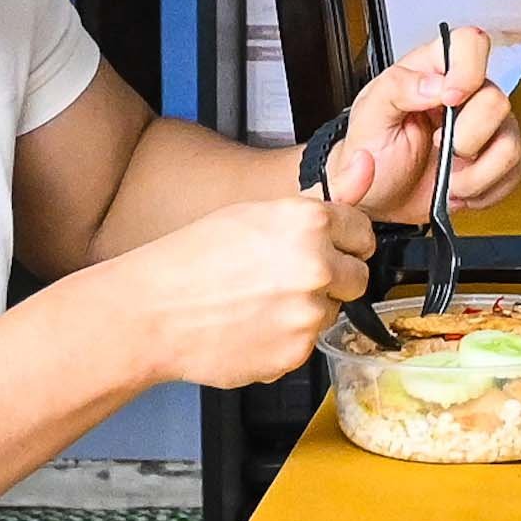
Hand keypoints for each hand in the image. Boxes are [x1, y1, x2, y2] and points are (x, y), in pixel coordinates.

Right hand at [104, 165, 378, 387]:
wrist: (152, 312)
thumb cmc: (193, 258)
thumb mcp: (256, 214)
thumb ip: (321, 202)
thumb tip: (368, 167)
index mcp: (309, 222)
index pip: (363, 232)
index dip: (342, 241)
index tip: (326, 248)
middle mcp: (317, 266)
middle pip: (359, 277)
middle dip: (333, 279)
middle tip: (287, 279)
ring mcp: (308, 314)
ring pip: (331, 312)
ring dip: (306, 311)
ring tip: (258, 304)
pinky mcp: (295, 353)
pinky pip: (306, 344)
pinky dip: (285, 340)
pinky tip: (250, 327)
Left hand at [338, 28, 520, 223]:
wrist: (379, 196)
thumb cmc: (372, 150)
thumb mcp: (369, 115)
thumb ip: (397, 88)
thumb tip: (436, 83)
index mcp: (434, 71)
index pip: (470, 44)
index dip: (468, 70)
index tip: (448, 100)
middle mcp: (467, 95)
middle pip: (497, 100)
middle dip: (466, 137)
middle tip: (437, 147)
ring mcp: (487, 128)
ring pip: (510, 142)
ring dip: (475, 174)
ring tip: (447, 180)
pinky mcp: (498, 161)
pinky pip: (513, 173)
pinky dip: (484, 191)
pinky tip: (459, 189)